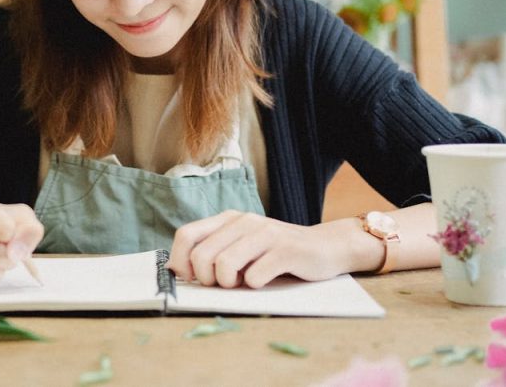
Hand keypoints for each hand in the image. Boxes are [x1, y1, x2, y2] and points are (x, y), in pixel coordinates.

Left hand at [167, 210, 347, 287]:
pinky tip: (265, 281)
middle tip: (224, 284)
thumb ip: (217, 250)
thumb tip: (182, 273)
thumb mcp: (244, 244)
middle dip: (207, 279)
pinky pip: (255, 276)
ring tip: (244, 282)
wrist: (326, 246)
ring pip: (224, 265)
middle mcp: (244, 221)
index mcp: (228, 219)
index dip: (179, 261)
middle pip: (201, 256)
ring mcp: (265, 233)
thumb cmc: (278, 252)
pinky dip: (255, 286)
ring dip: (230, 283)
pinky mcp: (286, 250)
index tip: (190, 279)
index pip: (186, 235)